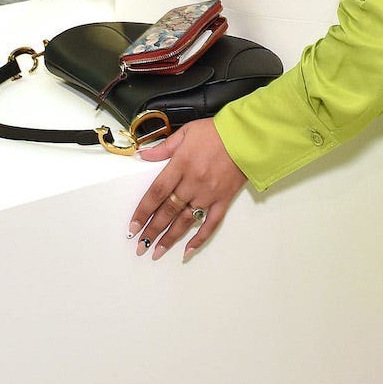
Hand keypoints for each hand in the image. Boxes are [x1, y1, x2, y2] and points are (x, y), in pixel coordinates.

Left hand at [126, 118, 246, 260]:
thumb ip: (163, 147)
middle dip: (152, 230)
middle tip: (140, 245)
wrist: (248, 136)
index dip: (143, 210)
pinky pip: (210, 224)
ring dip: (170, 238)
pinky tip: (188, 250)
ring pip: (186, 221)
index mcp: (181, 164)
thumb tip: (143, 155)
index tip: (134, 225)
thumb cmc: (217, 132)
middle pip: (168, 211)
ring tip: (157, 251)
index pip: (157, 192)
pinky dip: (199, 239)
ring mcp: (209, 194)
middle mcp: (193, 183)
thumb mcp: (186, 132)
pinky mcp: (223, 200)